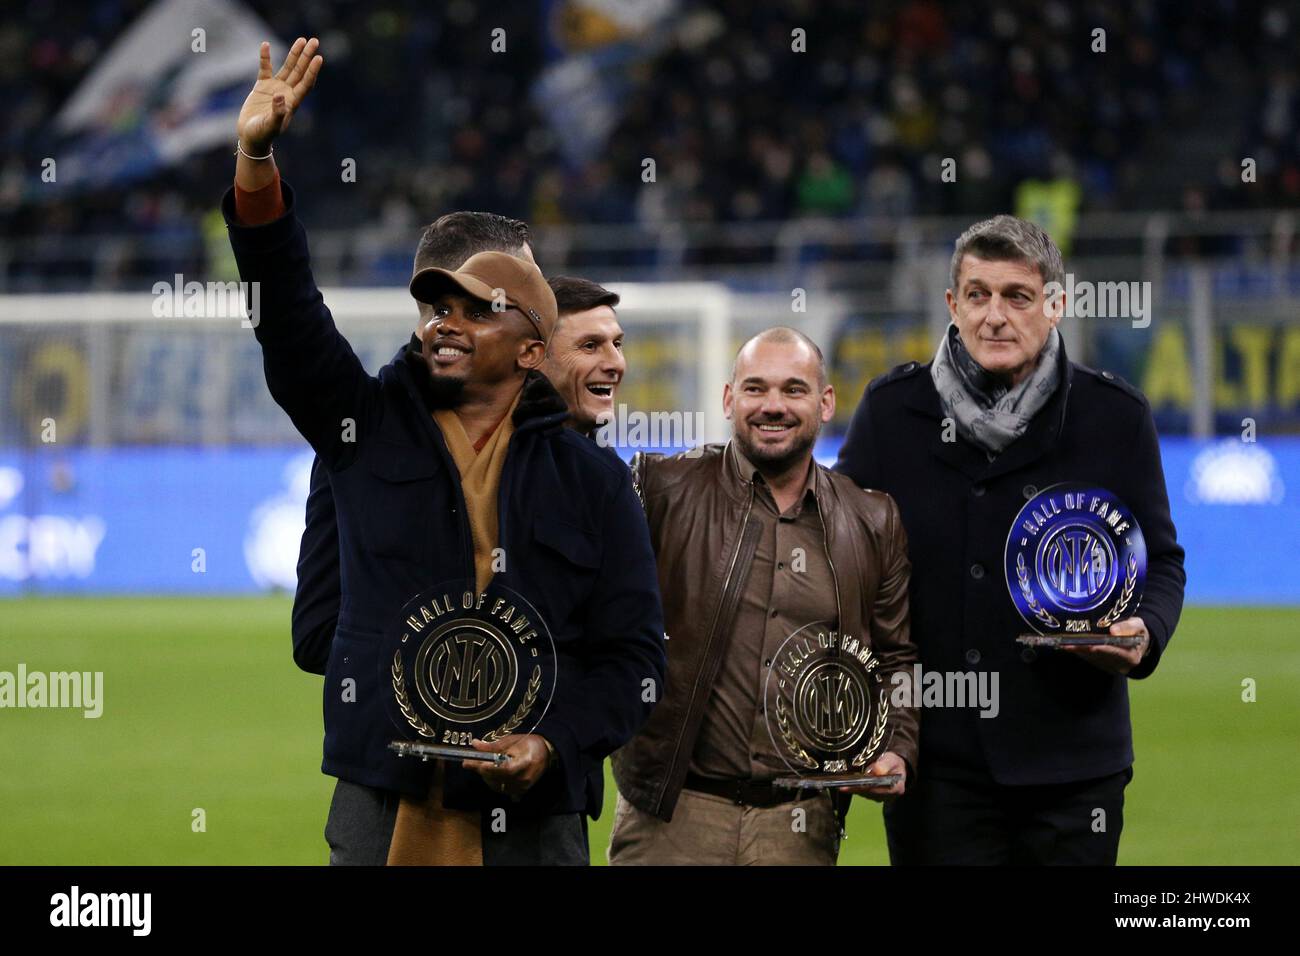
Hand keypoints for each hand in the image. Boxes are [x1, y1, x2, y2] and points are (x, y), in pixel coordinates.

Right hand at [237, 37, 322, 153]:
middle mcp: (287, 93)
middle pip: (300, 71)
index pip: (306, 83)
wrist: (251, 137)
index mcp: (293, 102)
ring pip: (288, 67)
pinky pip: (265, 68)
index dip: (312, 71)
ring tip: (302, 40)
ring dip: (294, 54)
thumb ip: (277, 113)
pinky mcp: (262, 86)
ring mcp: (275, 88)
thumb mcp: (270, 126)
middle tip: (314, 41)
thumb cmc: (262, 134)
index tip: (319, 58)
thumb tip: (280, 97)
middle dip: (307, 56)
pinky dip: (265, 57)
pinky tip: (265, 44)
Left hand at [462, 734, 551, 800]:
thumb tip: (475, 745)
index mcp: (522, 764)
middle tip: (473, 762)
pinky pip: (503, 791)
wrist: (547, 753)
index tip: (470, 762)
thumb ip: (493, 746)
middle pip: (496, 779)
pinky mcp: (521, 791)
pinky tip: (494, 776)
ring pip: (497, 786)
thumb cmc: (530, 744)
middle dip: (482, 770)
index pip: (500, 769)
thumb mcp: (512, 741)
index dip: (484, 766)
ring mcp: (522, 787)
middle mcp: (522, 779)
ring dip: (487, 777)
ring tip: (484, 767)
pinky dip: (496, 784)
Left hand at [842, 750, 906, 800]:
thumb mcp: (891, 759)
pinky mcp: (873, 797)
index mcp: (896, 788)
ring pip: (864, 794)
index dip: (864, 786)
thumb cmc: (893, 762)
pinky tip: (843, 784)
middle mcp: (888, 797)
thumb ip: (885, 764)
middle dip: (855, 787)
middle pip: (869, 793)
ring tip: (840, 782)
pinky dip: (853, 788)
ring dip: (852, 788)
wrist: (894, 766)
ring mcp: (880, 798)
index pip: (878, 789)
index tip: (851, 784)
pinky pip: (862, 793)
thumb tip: (876, 771)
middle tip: (840, 783)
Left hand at [1059, 616, 1149, 674]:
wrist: (1138, 642)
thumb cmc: (1138, 631)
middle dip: (1083, 649)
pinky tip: (1066, 645)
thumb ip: (1129, 627)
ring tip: (1062, 643)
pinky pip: (1088, 658)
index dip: (1104, 649)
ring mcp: (1109, 667)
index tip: (1092, 645)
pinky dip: (1078, 651)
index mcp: (1131, 657)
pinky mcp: (1101, 666)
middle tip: (1067, 644)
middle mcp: (1120, 665)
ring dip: (1077, 650)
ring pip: (1091, 658)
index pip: (1116, 653)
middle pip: (1099, 656)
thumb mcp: (1139, 625)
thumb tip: (1113, 631)